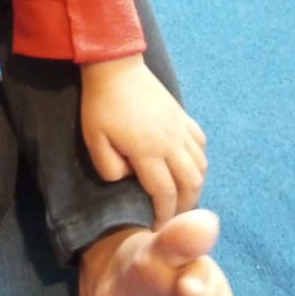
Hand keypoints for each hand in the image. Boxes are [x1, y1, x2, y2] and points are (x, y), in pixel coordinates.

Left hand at [80, 54, 207, 225]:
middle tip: (173, 218)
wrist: (115, 67)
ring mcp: (181, 128)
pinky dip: (199, 162)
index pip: (164, 193)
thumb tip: (127, 180)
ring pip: (200, 166)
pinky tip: (187, 167)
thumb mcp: (94, 139)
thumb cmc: (100, 105)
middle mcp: (171, 142)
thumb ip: (108, 167)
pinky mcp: (183, 116)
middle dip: (184, 206)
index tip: (158, 228)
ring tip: (181, 197)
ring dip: (194, 186)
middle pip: (190, 184)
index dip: (164, 215)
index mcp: (148, 150)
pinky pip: (201, 145)